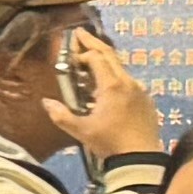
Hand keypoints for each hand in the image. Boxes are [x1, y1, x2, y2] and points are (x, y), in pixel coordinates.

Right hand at [65, 27, 165, 165]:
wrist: (141, 159)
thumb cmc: (110, 142)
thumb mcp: (82, 131)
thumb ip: (61, 115)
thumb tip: (46, 102)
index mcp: (111, 86)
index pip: (96, 58)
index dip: (82, 53)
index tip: (72, 56)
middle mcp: (127, 82)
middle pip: (110, 54)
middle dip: (94, 43)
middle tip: (81, 34)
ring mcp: (139, 90)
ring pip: (121, 68)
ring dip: (106, 62)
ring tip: (92, 63)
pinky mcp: (146, 100)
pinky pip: (129, 82)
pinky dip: (117, 77)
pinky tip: (109, 88)